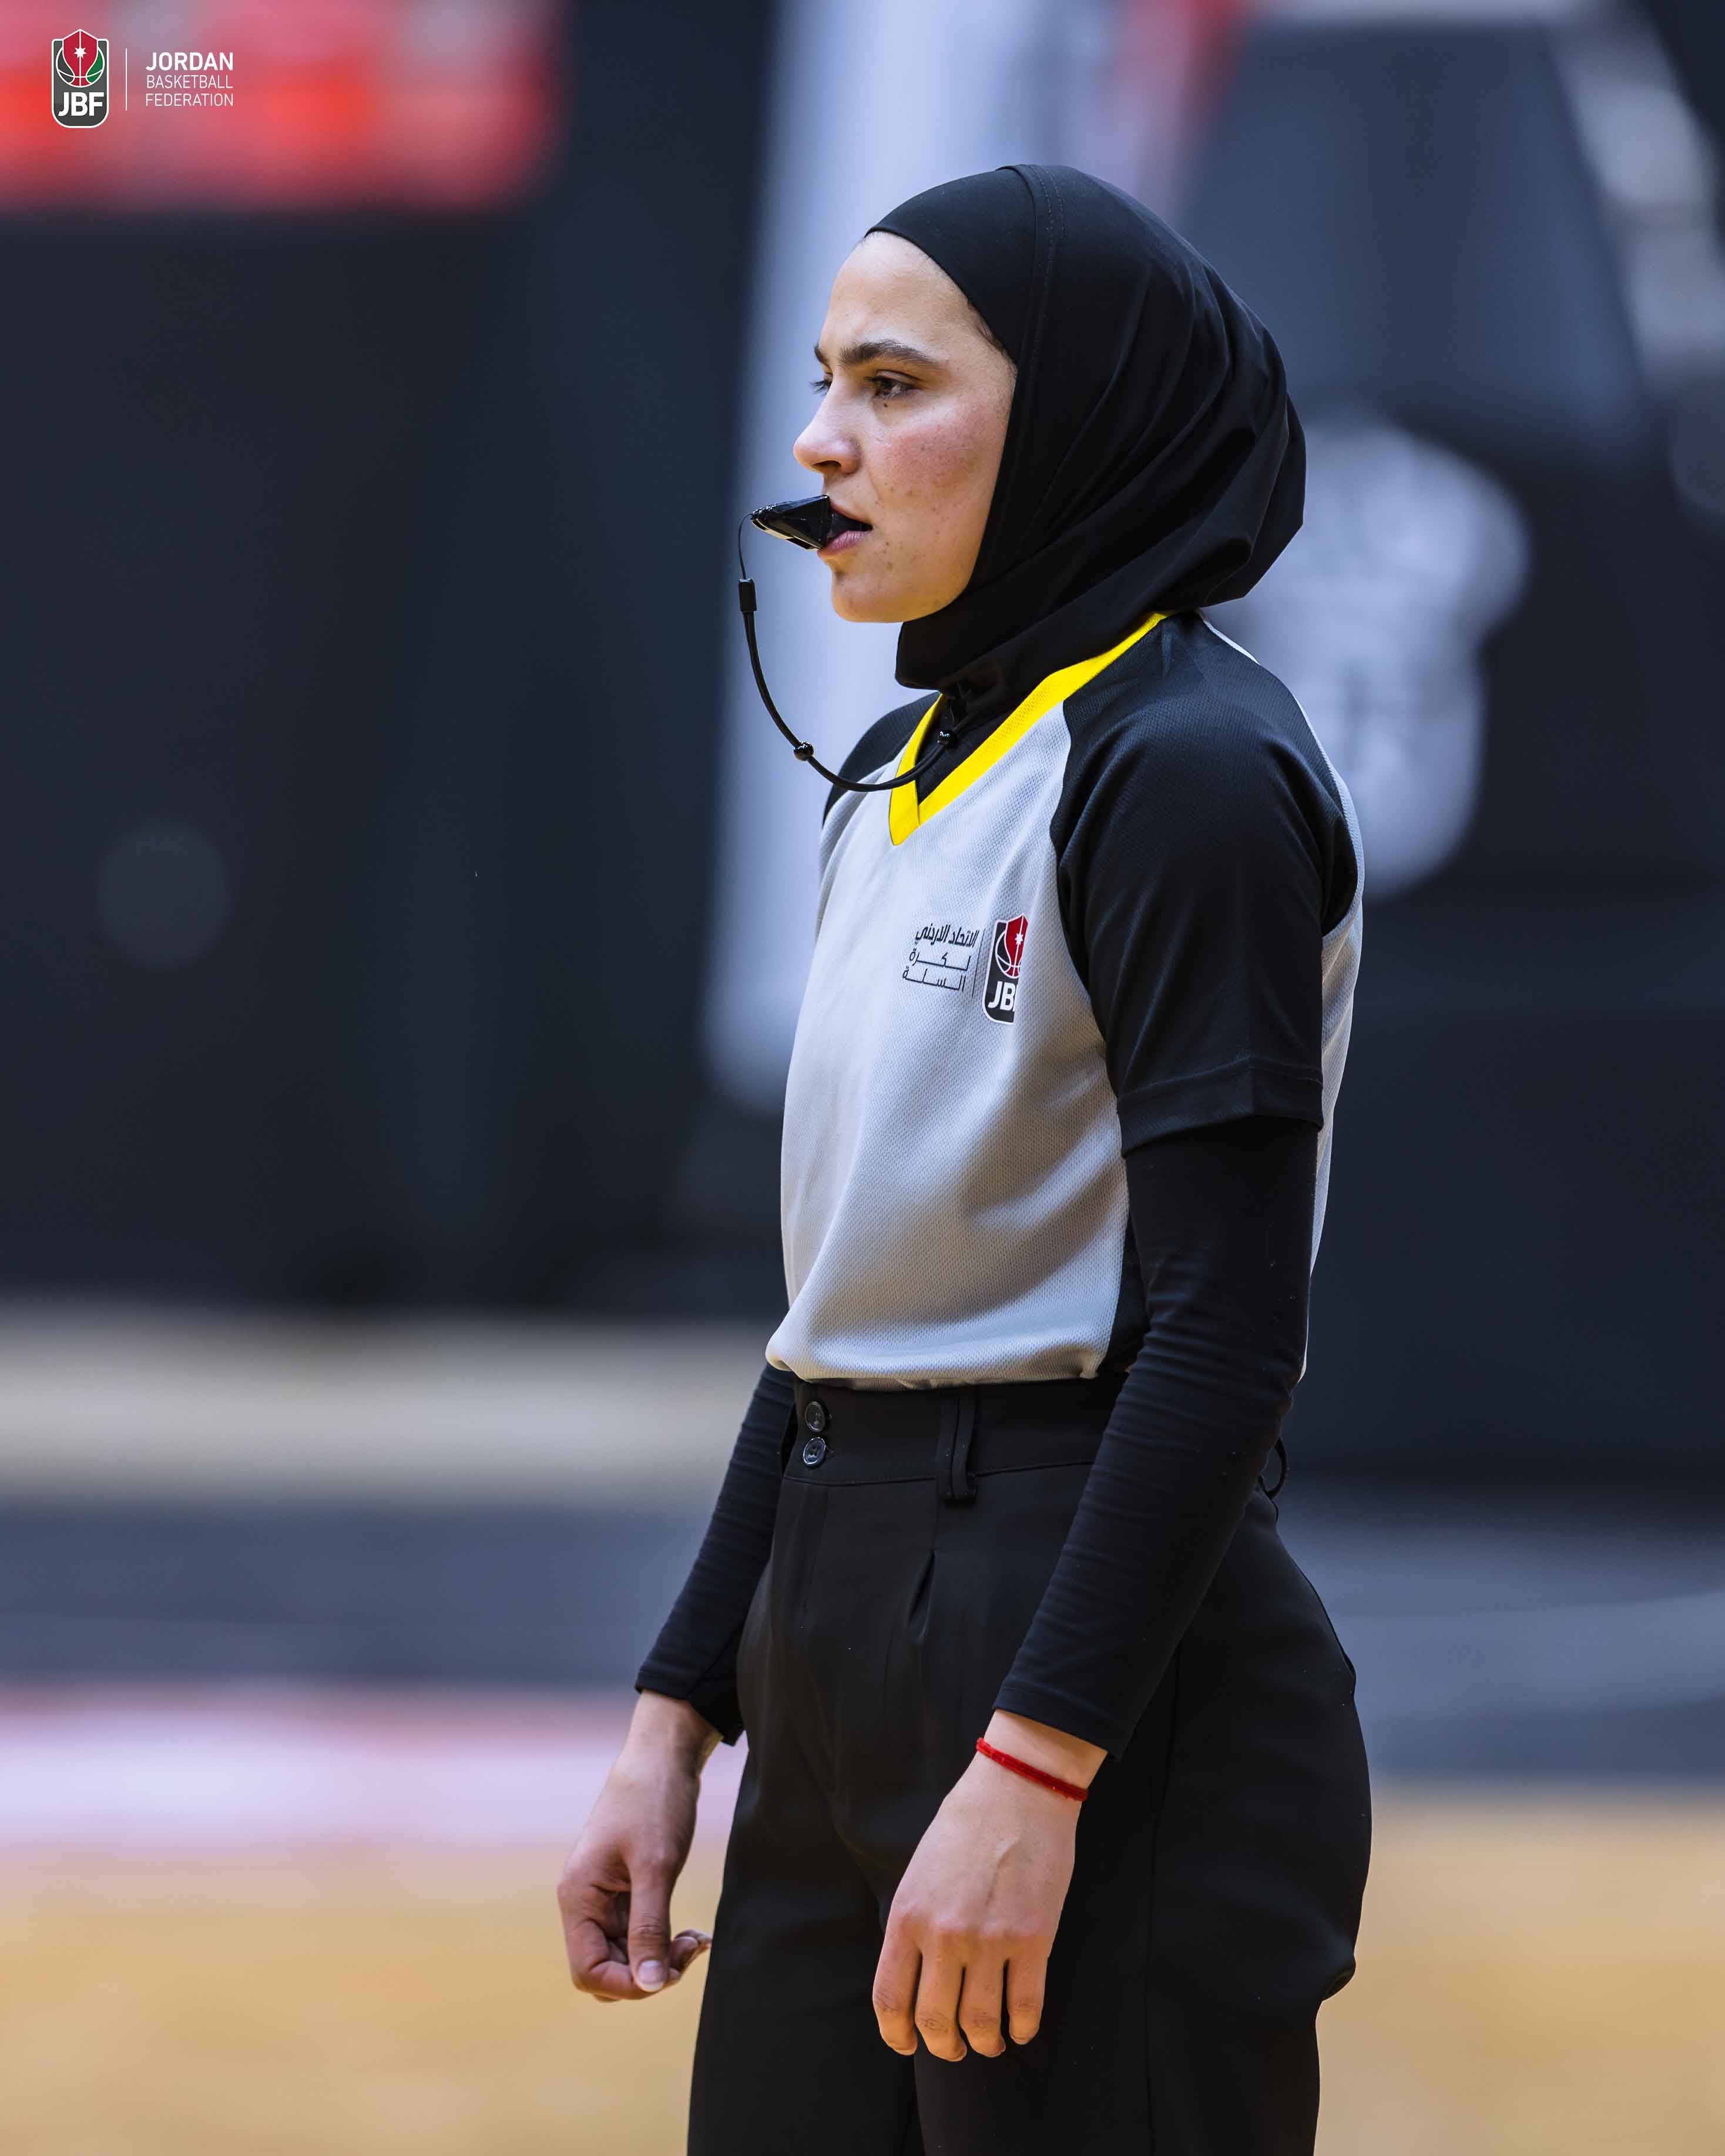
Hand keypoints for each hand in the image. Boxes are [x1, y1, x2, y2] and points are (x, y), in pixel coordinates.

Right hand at [558, 1691, 720, 2001]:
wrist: (662, 1757)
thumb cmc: (654, 1802)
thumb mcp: (656, 1866)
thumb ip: (650, 1927)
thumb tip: (648, 1985)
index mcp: (578, 1898)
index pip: (588, 1971)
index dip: (628, 1985)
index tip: (669, 1972)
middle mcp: (585, 1903)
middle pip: (606, 1969)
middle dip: (647, 1973)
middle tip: (690, 1951)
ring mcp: (604, 1899)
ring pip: (625, 1956)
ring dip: (659, 1958)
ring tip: (696, 1940)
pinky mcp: (625, 1891)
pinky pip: (638, 1935)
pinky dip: (663, 1940)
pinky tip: (692, 1934)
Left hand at [872, 1712, 1103, 2061]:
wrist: (1017, 1789)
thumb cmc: (966, 1826)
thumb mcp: (919, 1873)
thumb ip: (914, 1924)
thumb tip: (916, 1978)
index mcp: (908, 1916)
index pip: (889, 2000)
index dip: (897, 2036)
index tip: (908, 2045)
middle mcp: (943, 1934)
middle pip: (934, 2023)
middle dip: (944, 2047)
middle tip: (955, 2047)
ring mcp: (989, 1939)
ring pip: (979, 2024)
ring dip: (984, 2043)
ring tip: (989, 2040)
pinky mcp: (1033, 1938)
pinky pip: (1025, 2007)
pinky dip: (1022, 2028)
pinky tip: (1020, 2026)